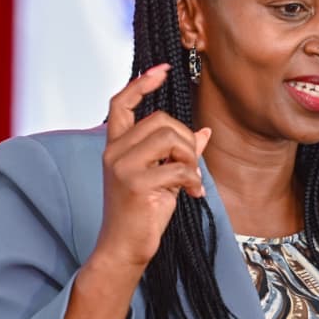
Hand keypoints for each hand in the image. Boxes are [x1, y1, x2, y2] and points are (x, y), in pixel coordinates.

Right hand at [91, 64, 212, 272]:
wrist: (123, 249)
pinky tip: (193, 194)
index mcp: (115, 146)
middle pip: (161, 120)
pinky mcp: (135, 183)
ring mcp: (122, 166)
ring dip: (190, 157)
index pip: (121, 103)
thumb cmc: (142, 215)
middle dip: (186, 139)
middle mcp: (114, 151)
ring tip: (191, 180)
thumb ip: (178, 154)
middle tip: (190, 166)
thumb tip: (204, 133)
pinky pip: (178, 167)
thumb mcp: (161, 179)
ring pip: (170, 137)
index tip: (162, 70)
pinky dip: (193, 180)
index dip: (142, 83)